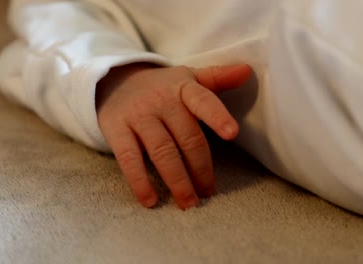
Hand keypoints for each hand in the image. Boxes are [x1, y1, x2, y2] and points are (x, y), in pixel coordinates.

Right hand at [96, 63, 251, 208]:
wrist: (114, 81)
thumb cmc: (162, 87)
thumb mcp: (188, 78)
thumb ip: (217, 78)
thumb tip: (247, 71)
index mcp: (182, 87)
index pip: (203, 100)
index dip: (217, 116)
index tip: (232, 134)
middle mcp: (161, 100)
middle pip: (186, 136)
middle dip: (200, 167)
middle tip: (208, 191)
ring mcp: (138, 115)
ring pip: (161, 151)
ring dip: (177, 180)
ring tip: (188, 202)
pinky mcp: (117, 130)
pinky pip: (129, 158)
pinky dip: (140, 181)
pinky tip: (151, 200)